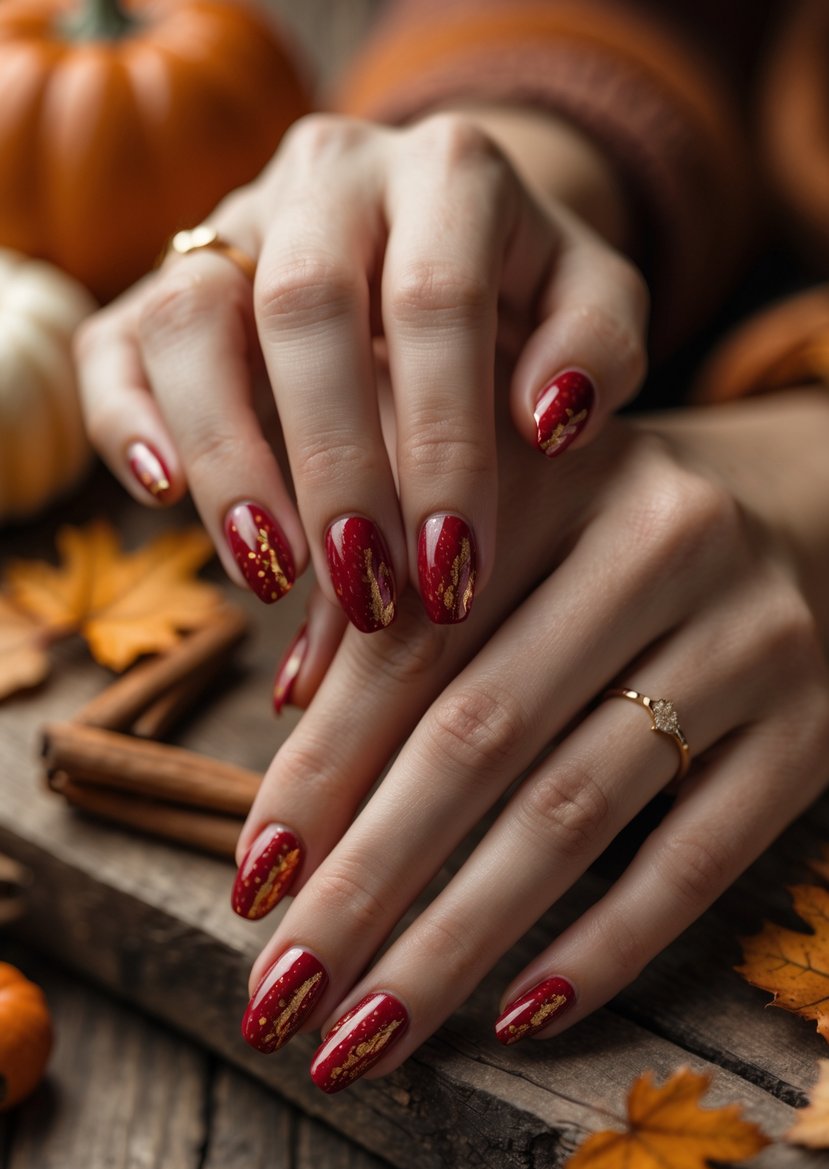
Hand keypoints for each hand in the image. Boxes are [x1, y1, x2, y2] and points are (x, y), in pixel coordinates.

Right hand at [74, 109, 646, 628]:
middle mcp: (329, 177)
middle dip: (336, 466)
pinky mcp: (171, 275)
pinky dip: (128, 418)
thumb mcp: (593, 303)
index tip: (453, 572)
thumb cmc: (525, 291)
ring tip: (270, 576)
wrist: (444, 229)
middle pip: (304, 306)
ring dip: (226, 458)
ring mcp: (236, 222)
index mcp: (447, 173)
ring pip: (191, 318)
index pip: (437, 301)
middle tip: (368, 593)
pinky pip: (118, 337)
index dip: (442, 443)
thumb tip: (548, 420)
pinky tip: (162, 496)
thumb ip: (599, 346)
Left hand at [232, 383, 828, 1088]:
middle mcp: (656, 543)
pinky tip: (519, 1015)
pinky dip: (605, 943)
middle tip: (282, 996)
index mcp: (547, 479)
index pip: (407, 643)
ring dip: (459, 940)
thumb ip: (392, 594)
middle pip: (480, 737)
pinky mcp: (810, 727)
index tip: (252, 884)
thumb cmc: (604, 527)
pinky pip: (699, 857)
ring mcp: (746, 638)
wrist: (803, 501)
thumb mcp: (500, 516)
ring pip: (576, 813)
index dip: (320, 770)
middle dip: (367, 881)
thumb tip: (293, 718)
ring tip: (367, 1036)